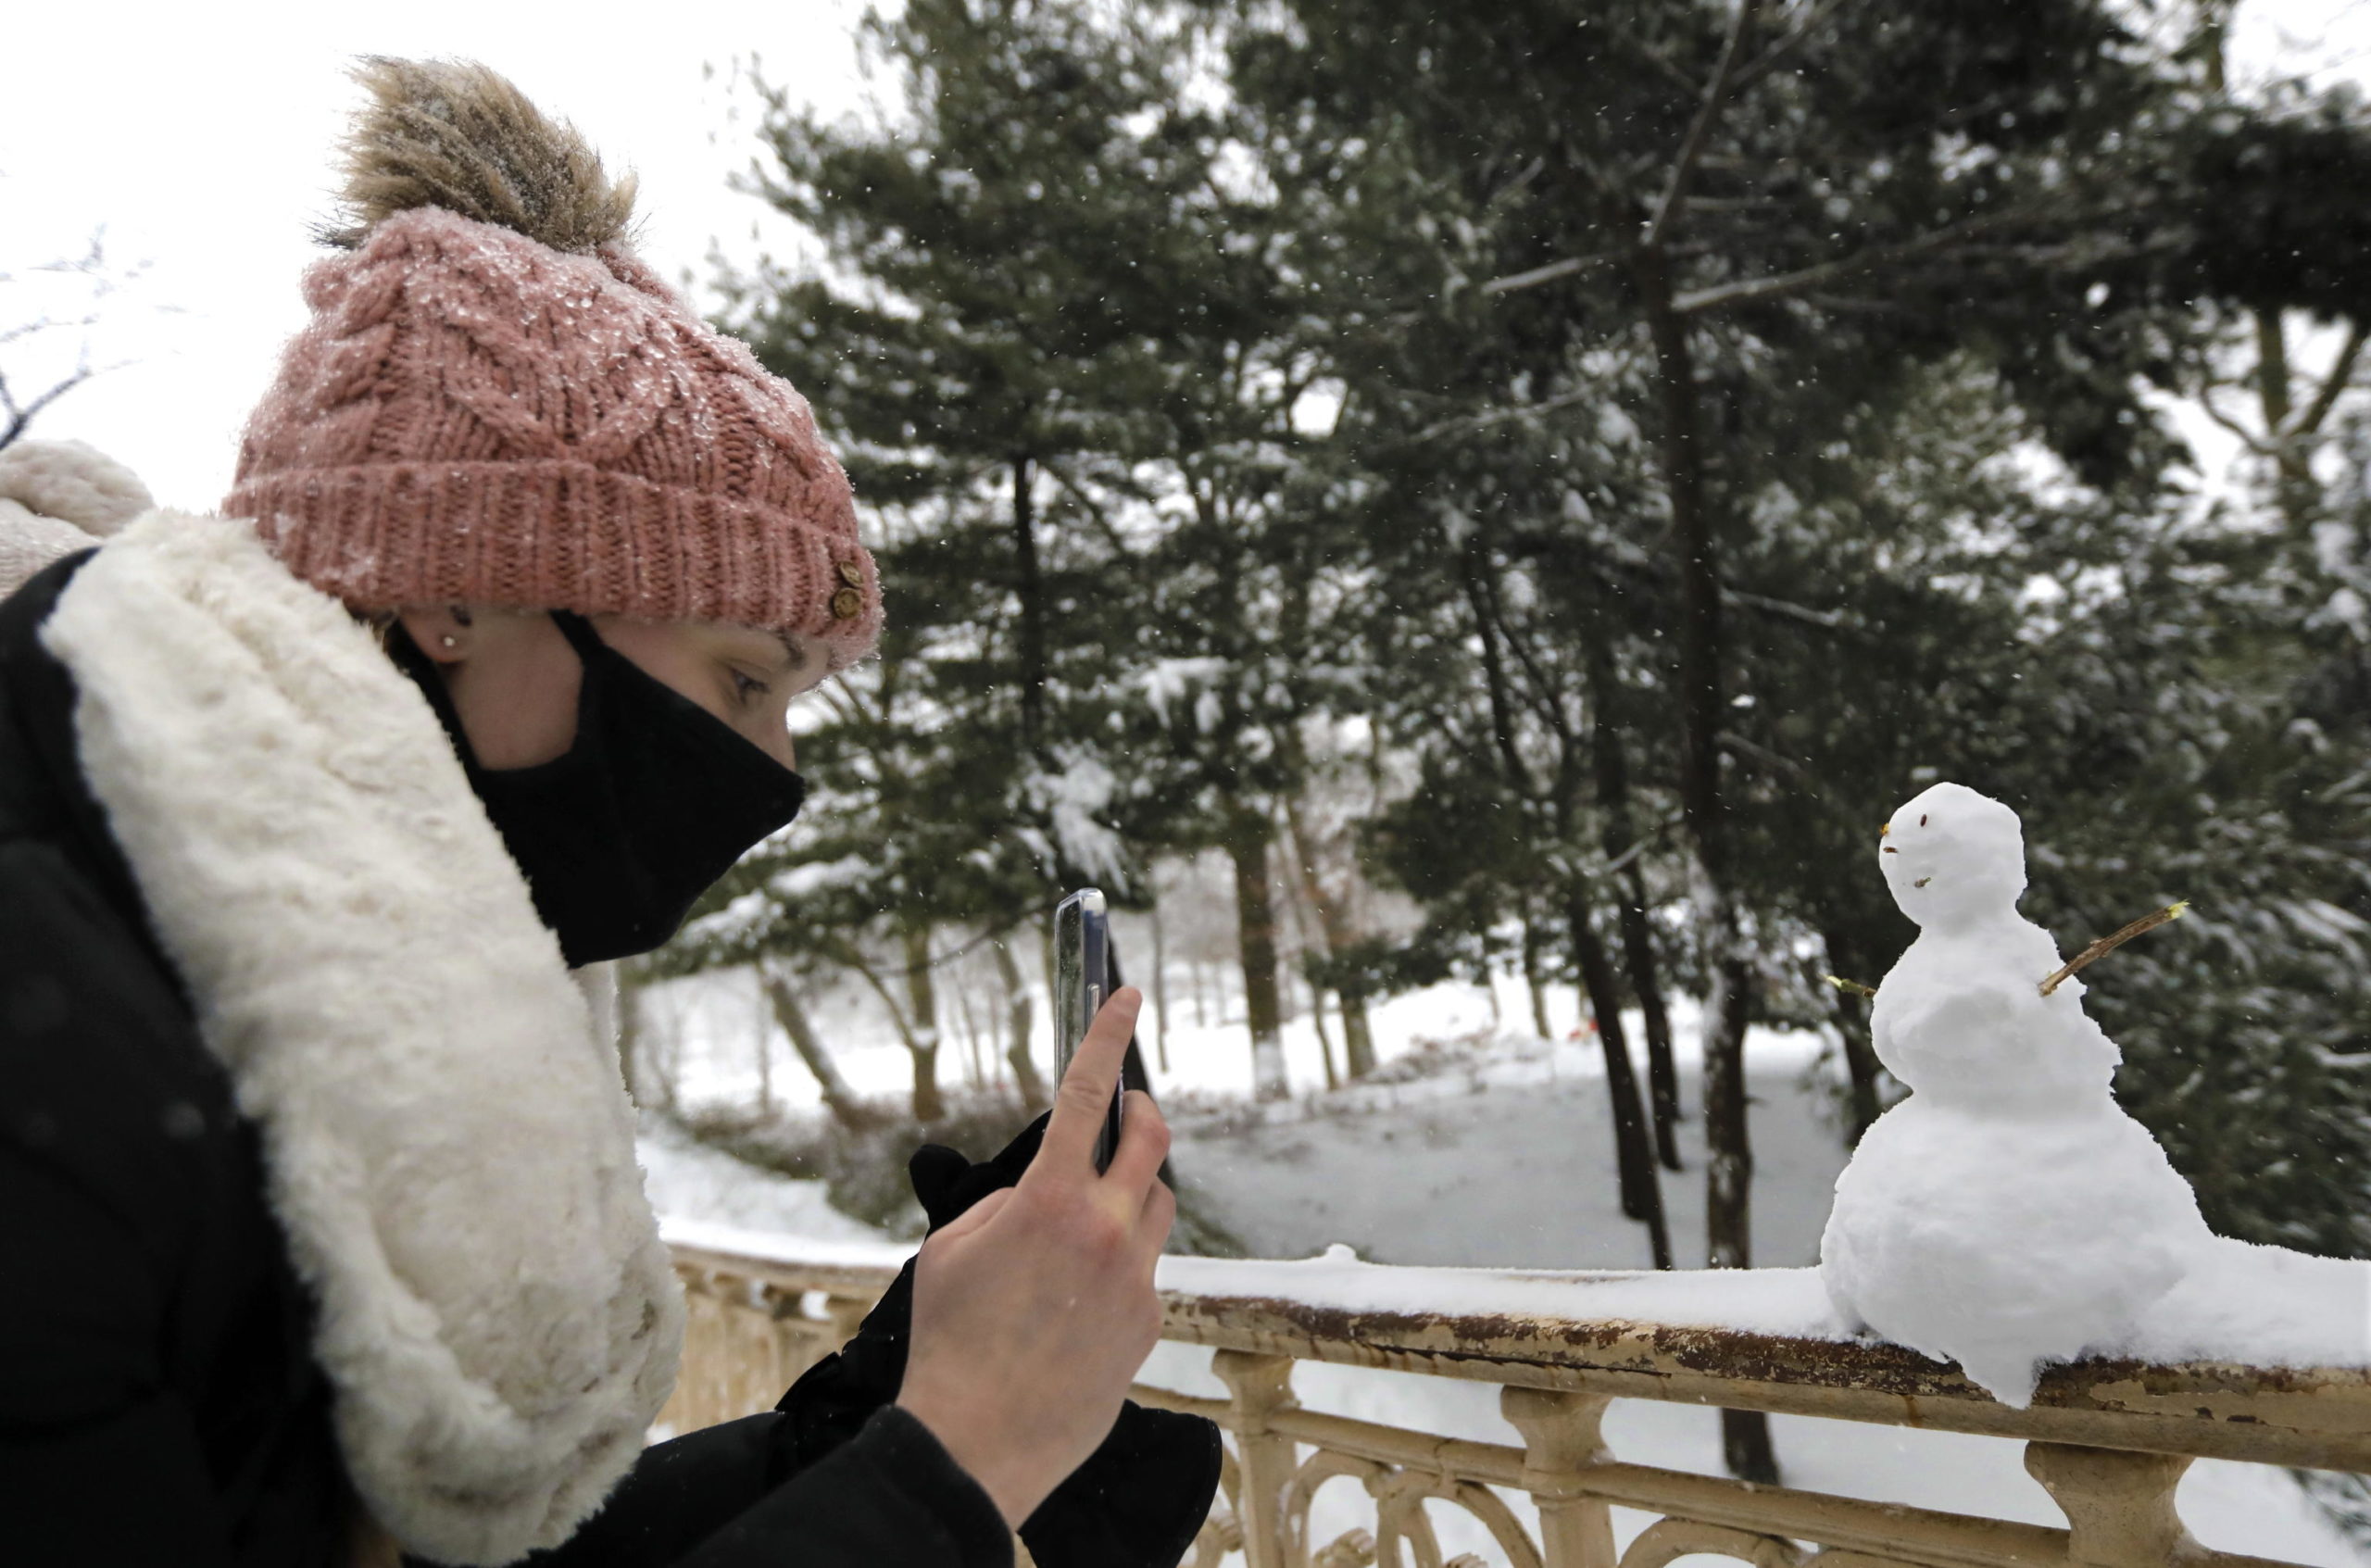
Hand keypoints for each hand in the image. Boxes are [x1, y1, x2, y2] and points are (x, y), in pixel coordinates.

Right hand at [895, 988, 1174, 1527]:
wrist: (979, 1440)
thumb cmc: (950, 1341)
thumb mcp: (953, 1248)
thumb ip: (1002, 1204)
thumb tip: (1037, 1192)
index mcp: (1051, 1201)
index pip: (1087, 1095)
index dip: (1106, 1035)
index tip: (1125, 995)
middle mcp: (1106, 1232)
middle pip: (1153, 1143)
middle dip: (1143, 1113)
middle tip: (1129, 1109)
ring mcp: (1135, 1280)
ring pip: (1157, 1207)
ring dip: (1133, 1192)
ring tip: (1090, 1214)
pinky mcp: (1148, 1324)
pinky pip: (1144, 1270)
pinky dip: (1118, 1263)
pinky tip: (1077, 1297)